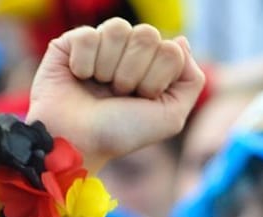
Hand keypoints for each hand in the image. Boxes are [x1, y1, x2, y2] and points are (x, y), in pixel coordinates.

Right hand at [27, 19, 205, 173]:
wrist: (77, 142)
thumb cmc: (122, 132)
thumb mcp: (170, 116)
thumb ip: (191, 81)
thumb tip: (181, 41)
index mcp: (154, 64)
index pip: (171, 50)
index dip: (157, 79)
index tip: (142, 100)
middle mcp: (128, 50)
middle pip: (147, 35)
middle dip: (134, 73)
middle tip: (119, 94)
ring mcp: (101, 43)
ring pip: (118, 28)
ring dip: (109, 68)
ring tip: (100, 87)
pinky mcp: (71, 41)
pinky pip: (87, 35)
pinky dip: (83, 64)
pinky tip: (79, 78)